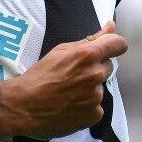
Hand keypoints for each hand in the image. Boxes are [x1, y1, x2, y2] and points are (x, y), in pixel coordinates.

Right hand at [2, 21, 127, 138]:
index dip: (114, 45)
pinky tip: (70, 106)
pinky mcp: (95, 115)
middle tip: (73, 75)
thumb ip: (90, 39)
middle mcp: (95, 75)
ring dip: (90, 88)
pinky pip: (97, 106)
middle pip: (108, 66)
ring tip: (68, 93)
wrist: (23, 107)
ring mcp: (96, 97)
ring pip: (100, 87)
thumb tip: (111, 26)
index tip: (108, 48)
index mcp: (87, 55)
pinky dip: (87, 106)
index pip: (118, 44)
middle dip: (95, 68)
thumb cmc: (39, 76)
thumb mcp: (60, 51)